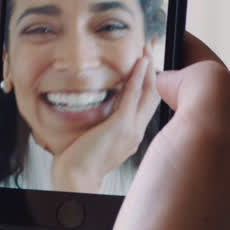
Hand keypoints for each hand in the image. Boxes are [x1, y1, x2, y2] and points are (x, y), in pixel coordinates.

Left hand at [50, 56, 160, 192]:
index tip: (146, 68)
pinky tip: (140, 63)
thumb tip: (99, 112)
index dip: (150, 85)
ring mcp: (131, 130)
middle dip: (153, 72)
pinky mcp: (121, 126)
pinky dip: (138, 77)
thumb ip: (103, 126)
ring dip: (148, 69)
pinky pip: (134, 96)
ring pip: (148, 94)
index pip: (147, 106)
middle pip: (153, 97)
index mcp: (132, 137)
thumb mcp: (96, 141)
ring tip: (147, 50)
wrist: (76, 179)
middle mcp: (137, 133)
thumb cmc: (79, 163)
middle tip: (150, 51)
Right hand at [90, 34, 229, 229]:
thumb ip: (204, 84)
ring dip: (151, 123)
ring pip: (176, 144)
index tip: (158, 33)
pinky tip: (119, 164)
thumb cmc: (178, 220)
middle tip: (134, 72)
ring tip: (124, 111)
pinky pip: (155, 178)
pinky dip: (137, 160)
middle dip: (170, 88)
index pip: (221, 82)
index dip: (187, 52)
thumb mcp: (204, 132)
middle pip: (200, 110)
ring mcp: (203, 208)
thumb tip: (181, 79)